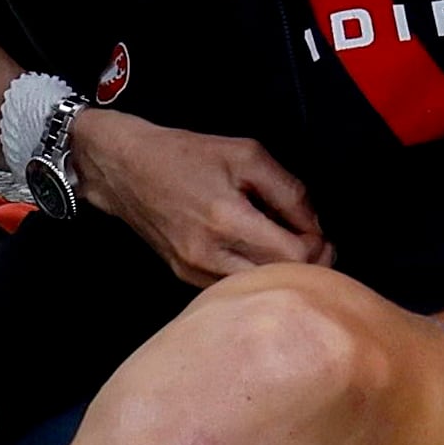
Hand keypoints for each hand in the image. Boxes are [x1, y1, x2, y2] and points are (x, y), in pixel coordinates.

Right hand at [71, 112, 327, 284]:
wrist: (124, 168)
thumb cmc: (183, 155)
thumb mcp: (246, 154)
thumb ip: (289, 190)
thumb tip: (314, 225)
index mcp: (227, 219)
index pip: (295, 256)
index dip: (318, 246)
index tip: (319, 232)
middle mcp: (209, 254)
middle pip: (280, 281)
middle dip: (306, 264)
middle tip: (312, 243)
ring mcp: (194, 270)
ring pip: (257, 290)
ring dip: (279, 272)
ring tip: (282, 247)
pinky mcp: (184, 277)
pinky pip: (233, 287)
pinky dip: (251, 274)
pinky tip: (252, 252)